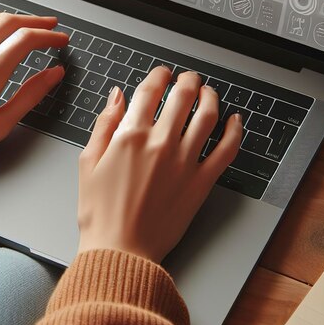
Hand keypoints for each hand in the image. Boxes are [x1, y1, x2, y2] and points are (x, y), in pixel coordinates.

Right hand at [77, 67, 241, 262]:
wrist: (120, 250)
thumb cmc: (100, 212)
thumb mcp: (88, 162)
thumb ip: (104, 124)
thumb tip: (117, 96)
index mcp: (130, 136)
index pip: (150, 91)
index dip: (159, 75)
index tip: (162, 74)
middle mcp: (161, 143)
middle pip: (182, 97)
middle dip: (187, 80)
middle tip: (188, 77)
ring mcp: (185, 162)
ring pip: (207, 116)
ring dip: (210, 97)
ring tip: (207, 92)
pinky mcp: (201, 183)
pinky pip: (226, 151)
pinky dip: (234, 132)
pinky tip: (235, 121)